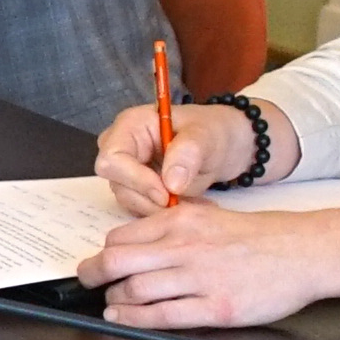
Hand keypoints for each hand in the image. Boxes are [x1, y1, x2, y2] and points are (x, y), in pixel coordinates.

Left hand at [83, 202, 339, 329]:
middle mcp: (186, 246)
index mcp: (183, 220)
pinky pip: (163, 316)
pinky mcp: (217, 308)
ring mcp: (201, 279)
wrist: (304, 252)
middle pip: (118, 260)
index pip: (123, 235)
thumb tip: (139, 236)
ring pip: (136, 289)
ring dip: (114, 298)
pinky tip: (124, 317)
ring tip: (109, 302)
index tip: (100, 261)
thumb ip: (175, 224)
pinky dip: (135, 319)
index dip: (105, 251)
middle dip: (93, 273)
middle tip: (87, 280)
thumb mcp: (211, 215)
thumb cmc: (259, 237)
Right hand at [97, 101, 265, 215]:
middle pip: (117, 183)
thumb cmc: (215, 131)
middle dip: (149, 198)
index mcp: (131, 126)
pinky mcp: (139, 189)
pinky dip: (165, 213)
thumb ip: (188, 153)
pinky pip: (141, 208)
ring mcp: (129, 170)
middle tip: (183, 202)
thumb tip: (171, 183)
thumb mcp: (206, 136)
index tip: (167, 193)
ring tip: (194, 203)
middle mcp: (123, 147)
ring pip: (129, 200)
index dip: (135, 180)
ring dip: (160, 209)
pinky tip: (188, 205)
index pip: (112, 159)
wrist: (227, 145)